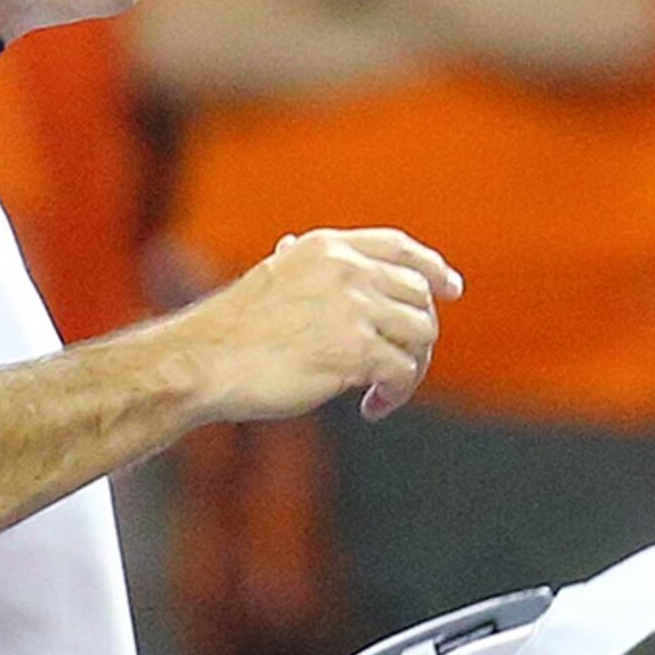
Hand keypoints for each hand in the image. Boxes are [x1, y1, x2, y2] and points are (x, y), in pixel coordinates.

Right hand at [175, 227, 462, 424]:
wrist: (202, 363)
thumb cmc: (230, 331)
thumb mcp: (268, 277)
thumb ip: (297, 264)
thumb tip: (294, 246)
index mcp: (326, 248)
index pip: (399, 247)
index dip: (432, 267)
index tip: (451, 288)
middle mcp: (346, 270)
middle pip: (419, 297)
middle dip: (418, 335)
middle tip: (399, 368)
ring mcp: (353, 308)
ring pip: (421, 335)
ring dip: (411, 369)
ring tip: (381, 392)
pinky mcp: (354, 350)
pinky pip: (404, 372)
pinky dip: (396, 394)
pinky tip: (371, 407)